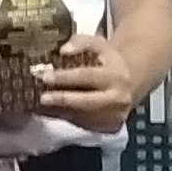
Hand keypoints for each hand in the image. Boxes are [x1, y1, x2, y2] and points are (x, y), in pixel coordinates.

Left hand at [30, 30, 146, 134]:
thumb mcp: (98, 45)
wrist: (129, 83)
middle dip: (62, 99)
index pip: (87, 76)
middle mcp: (118, 99)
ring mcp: (115, 116)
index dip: (65, 77)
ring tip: (41, 106)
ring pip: (83, 117)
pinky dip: (66, 118)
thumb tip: (63, 50)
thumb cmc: (107, 62)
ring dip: (61, 112)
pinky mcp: (110, 128)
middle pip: (86, 101)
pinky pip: (84, 125)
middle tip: (42, 97)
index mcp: (116, 76)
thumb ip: (80, 42)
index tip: (45, 77)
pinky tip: (52, 111)